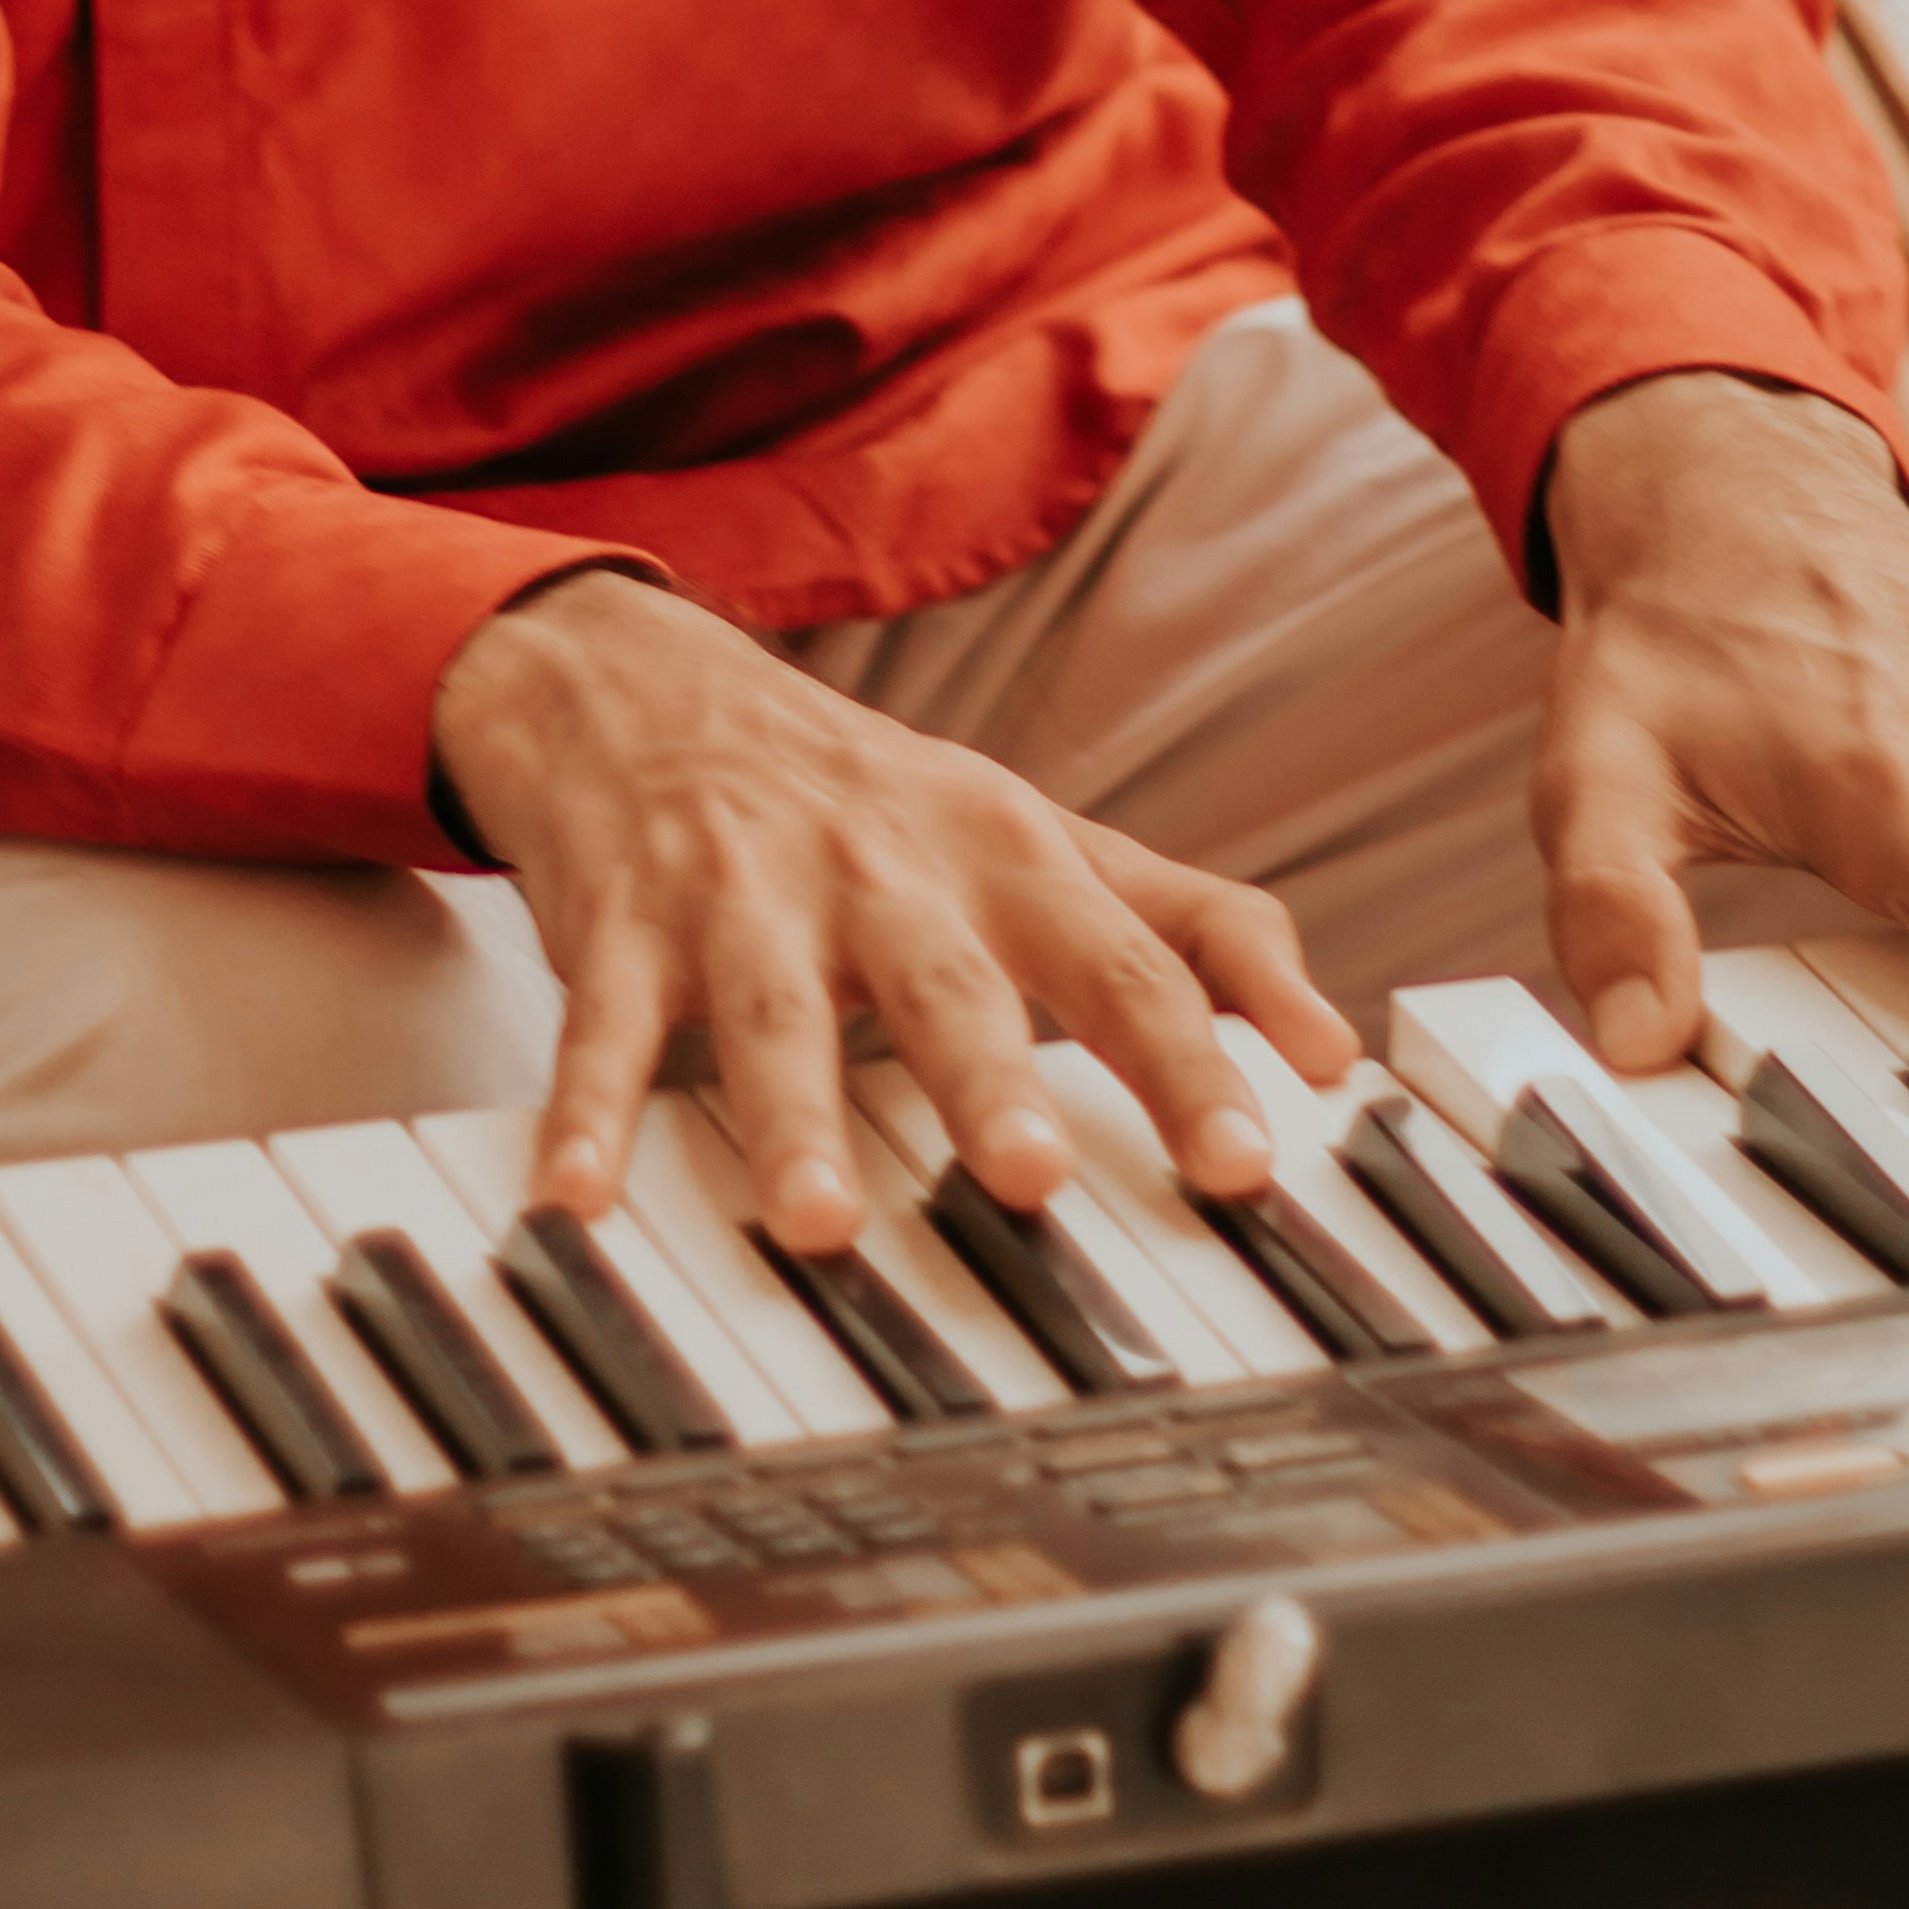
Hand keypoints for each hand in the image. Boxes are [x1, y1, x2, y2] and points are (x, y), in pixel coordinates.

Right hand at [429, 571, 1358, 1252]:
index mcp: (1004, 854)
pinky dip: (588, 1111)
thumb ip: (1195, 927)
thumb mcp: (1042, 839)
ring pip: (773, 1012)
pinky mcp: (626, 930)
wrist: (648, 688)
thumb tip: (1332, 1044)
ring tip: (817, 1221)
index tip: (1249, 1161)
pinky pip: (608, 1027)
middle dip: (988, 1076)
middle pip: (947, 980)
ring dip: (791, 1118)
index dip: (1189, 1060)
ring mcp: (746, 895)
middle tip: (1029, 1176)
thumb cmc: (876, 802)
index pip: (1121, 961)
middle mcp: (883, 869)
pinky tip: (575, 1196)